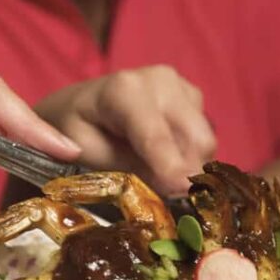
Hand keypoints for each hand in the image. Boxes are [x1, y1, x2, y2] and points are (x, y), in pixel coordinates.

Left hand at [34, 65, 215, 194]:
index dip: (172, 169)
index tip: (181, 194)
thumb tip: (169, 186)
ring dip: (189, 167)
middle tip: (171, 199)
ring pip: (205, 141)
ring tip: (160, 177)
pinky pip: (204, 137)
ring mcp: (181, 86)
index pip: (156, 136)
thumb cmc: (75, 130)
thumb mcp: (88, 153)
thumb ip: (126, 169)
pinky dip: (191, 156)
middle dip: (188, 174)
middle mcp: (160, 80)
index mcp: (126, 90)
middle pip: (196, 138)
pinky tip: (166, 159)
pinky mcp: (193, 97)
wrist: (78, 107)